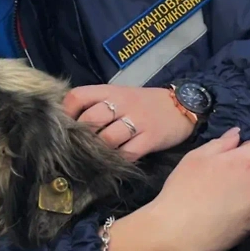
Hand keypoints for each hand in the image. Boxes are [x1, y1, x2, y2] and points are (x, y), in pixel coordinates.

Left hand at [64, 84, 194, 161]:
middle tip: (83, 146)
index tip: (67, 126)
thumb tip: (69, 123)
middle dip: (83, 136)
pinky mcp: (150, 138)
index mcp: (110, 91)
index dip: (67, 112)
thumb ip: (97, 104)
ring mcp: (137, 121)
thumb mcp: (120, 95)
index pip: (78, 96)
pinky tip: (118, 160)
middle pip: (91, 120)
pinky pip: (128, 153)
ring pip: (107, 139)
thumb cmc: (144, 103)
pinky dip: (119, 159)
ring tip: (100, 155)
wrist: (182, 106)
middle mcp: (122, 103)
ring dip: (100, 150)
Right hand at [103, 128, 249, 250]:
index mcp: (248, 163)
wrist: (178, 233)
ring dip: (245, 190)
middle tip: (220, 179)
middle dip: (246, 171)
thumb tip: (238, 134)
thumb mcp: (196, 157)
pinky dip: (241, 209)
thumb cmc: (184, 189)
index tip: (233, 155)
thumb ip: (222, 143)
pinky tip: (221, 214)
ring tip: (219, 199)